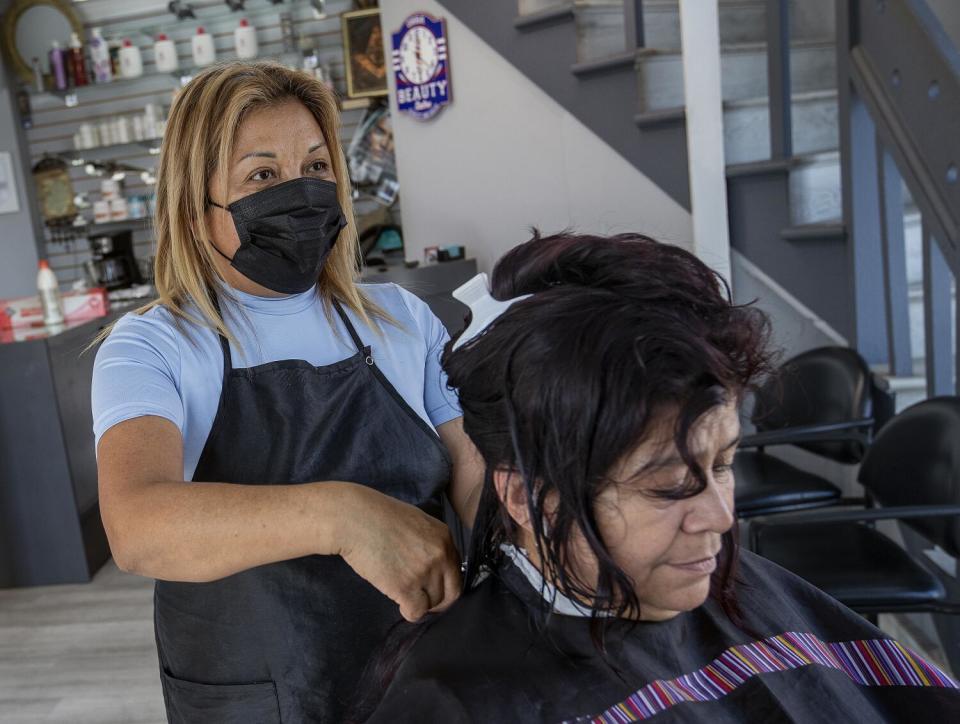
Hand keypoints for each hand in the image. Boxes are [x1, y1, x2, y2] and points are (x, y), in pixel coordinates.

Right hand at [336, 484, 461, 621]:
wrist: (354, 519)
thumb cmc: (377, 516)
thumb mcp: (415, 522)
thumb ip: (429, 543)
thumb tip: (433, 564)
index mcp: (443, 537)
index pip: (456, 570)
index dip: (446, 583)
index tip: (435, 589)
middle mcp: (440, 555)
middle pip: (452, 591)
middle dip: (440, 601)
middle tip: (425, 602)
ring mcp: (424, 571)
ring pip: (433, 603)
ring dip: (421, 604)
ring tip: (406, 598)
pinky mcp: (405, 587)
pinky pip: (417, 611)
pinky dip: (410, 612)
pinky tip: (401, 606)